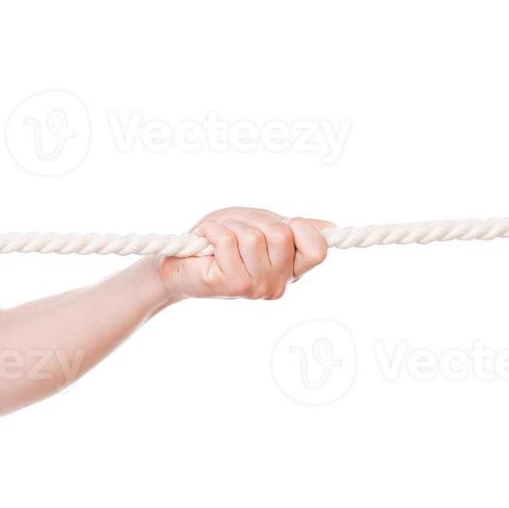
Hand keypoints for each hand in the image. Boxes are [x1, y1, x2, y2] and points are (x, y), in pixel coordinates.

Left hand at [156, 206, 332, 302]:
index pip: (318, 249)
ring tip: (218, 237)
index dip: (302, 228)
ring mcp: (256, 288)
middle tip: (235, 229)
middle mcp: (278, 283)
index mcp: (291, 269)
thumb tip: (330, 226)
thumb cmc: (219, 240)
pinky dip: (212, 230)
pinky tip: (206, 240)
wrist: (178, 263)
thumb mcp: (259, 225)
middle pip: (281, 234)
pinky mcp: (232, 285)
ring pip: (252, 236)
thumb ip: (292, 228)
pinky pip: (227, 239)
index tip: (282, 223)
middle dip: (253, 220)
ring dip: (230, 225)